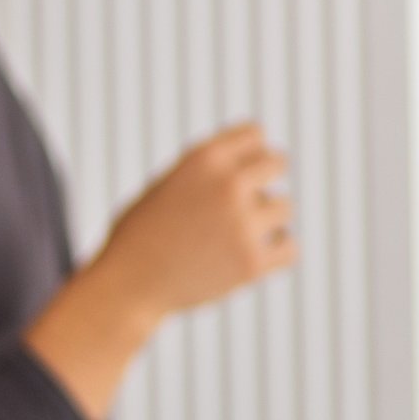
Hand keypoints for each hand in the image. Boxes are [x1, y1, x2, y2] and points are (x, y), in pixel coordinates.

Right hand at [95, 121, 294, 316]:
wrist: (128, 286)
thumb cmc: (142, 233)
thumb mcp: (167, 184)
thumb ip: (208, 169)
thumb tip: (256, 155)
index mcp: (203, 159)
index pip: (254, 133)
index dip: (248, 152)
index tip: (234, 173)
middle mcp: (227, 185)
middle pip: (278, 162)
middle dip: (264, 180)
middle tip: (245, 201)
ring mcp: (242, 224)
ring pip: (285, 207)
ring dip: (267, 221)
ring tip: (234, 236)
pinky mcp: (252, 262)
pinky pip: (290, 247)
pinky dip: (275, 253)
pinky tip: (251, 256)